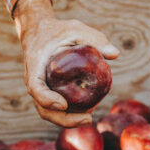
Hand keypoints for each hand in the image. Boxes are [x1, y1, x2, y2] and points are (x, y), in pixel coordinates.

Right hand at [13, 0, 119, 126]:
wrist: (38, 31)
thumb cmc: (57, 30)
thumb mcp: (75, 29)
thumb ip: (94, 39)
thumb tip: (115, 54)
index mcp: (36, 65)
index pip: (36, 88)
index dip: (48, 99)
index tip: (64, 104)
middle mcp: (35, 81)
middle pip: (43, 108)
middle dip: (64, 119)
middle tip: (88, 118)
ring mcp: (40, 89)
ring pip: (48, 112)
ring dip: (67, 120)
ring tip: (89, 118)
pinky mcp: (47, 92)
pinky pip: (53, 108)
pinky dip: (68, 114)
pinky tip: (86, 111)